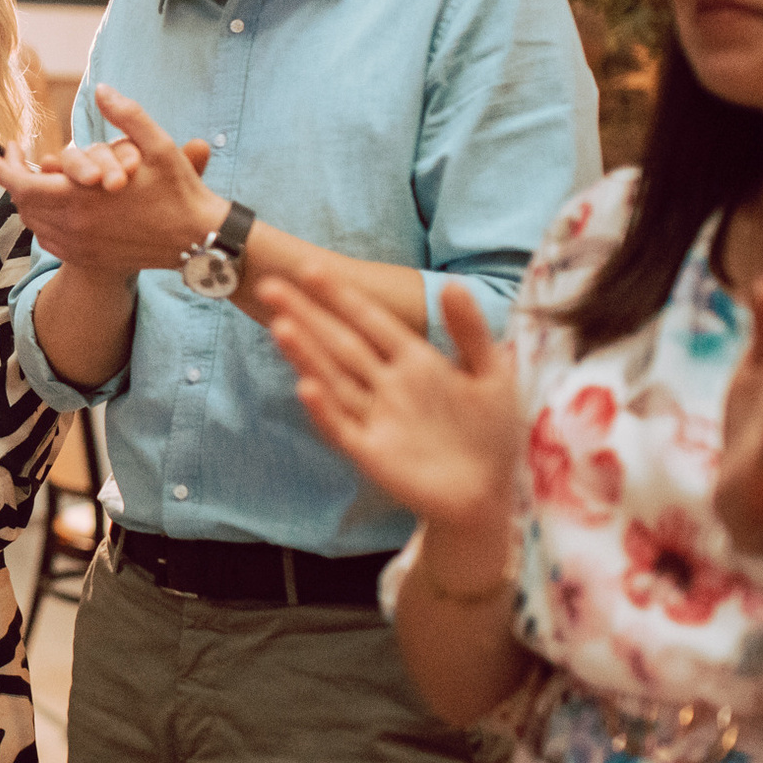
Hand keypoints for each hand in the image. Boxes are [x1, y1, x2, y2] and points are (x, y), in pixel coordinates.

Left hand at [0, 85, 222, 277]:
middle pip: (23, 204)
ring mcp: (80, 247)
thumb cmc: (180, 191)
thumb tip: (101, 88)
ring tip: (32, 181)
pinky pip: (50, 241)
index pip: (22, 185)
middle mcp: (74, 226)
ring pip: (34, 224)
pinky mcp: (89, 260)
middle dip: (14, 181)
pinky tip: (53, 208)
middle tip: (14, 162)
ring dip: (28, 202)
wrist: (198, 242)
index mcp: (81, 198)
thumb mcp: (159, 146)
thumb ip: (127, 115)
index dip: (1, 171)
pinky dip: (43, 223)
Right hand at [262, 271, 520, 538]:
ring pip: (333, 378)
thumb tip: (452, 284)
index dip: (341, 296)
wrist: (490, 494)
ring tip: (280, 325)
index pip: (370, 320)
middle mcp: (386, 385)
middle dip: (306, 314)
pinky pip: (342, 427)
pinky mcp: (370, 453)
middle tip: (270, 285)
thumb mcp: (492, 374)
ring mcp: (375, 417)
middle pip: (339, 342)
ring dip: (306, 353)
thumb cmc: (491, 433)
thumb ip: (470, 331)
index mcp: (414, 361)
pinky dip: (324, 409)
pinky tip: (306, 387)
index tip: (310, 268)